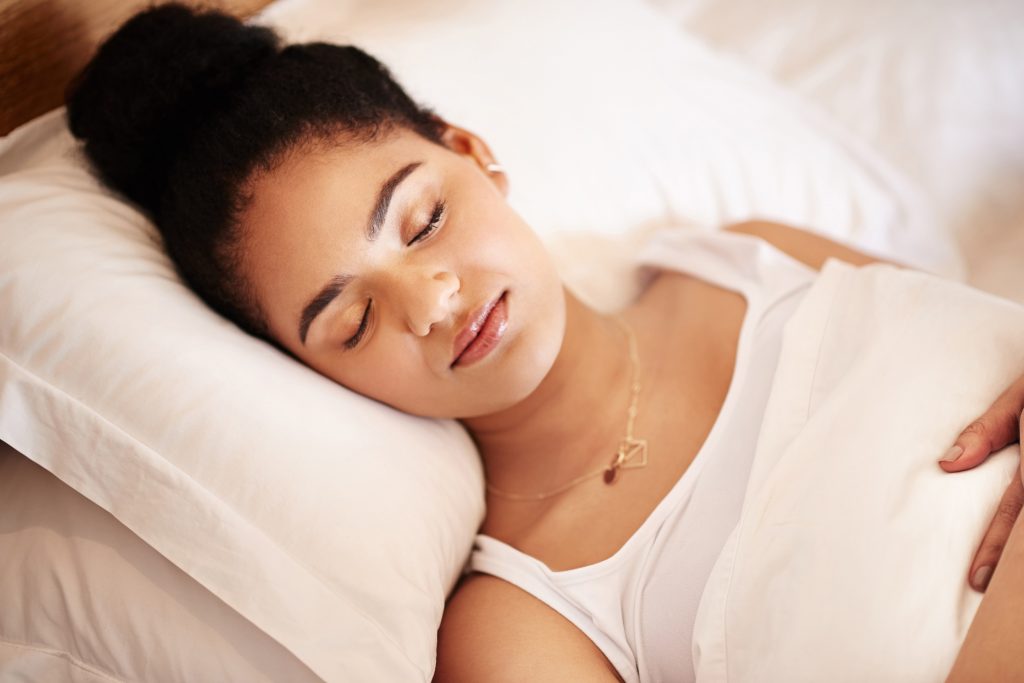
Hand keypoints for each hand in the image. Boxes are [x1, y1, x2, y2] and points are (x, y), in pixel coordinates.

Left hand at [939, 375, 1023, 591]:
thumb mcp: (1023, 396)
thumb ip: (989, 429)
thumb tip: (949, 463)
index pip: (1017, 510)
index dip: (997, 547)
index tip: (977, 579)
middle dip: (1012, 561)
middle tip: (986, 588)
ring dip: (1021, 548)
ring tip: (1005, 579)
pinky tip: (1015, 553)